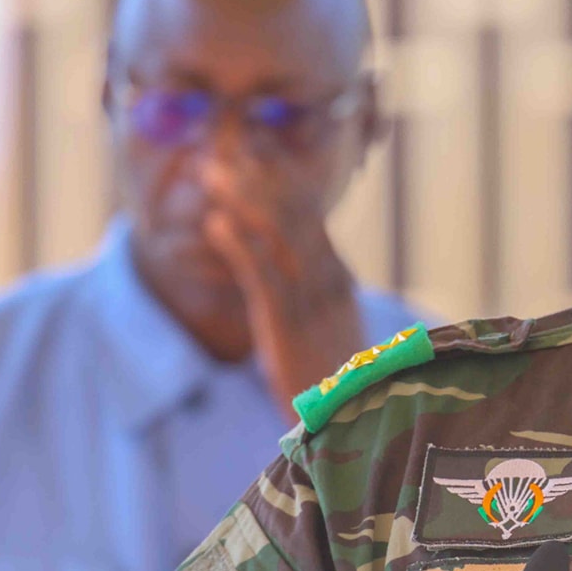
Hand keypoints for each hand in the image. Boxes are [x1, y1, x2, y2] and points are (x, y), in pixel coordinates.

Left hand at [200, 149, 362, 420]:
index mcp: (338, 280)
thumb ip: (315, 295)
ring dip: (241, 199)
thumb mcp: (329, 332)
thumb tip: (302, 267)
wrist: (360, 428)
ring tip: (211, 171)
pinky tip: (214, 223)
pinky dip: (238, 246)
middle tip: (225, 142)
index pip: (310, 215)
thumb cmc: (342, 387)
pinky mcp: (288, 328)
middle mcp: (328, 282)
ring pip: (276, 238)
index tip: (256, 145)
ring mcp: (310, 303)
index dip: (282, 177)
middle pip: (293, 215)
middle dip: (258, 175)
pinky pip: (262, 278)